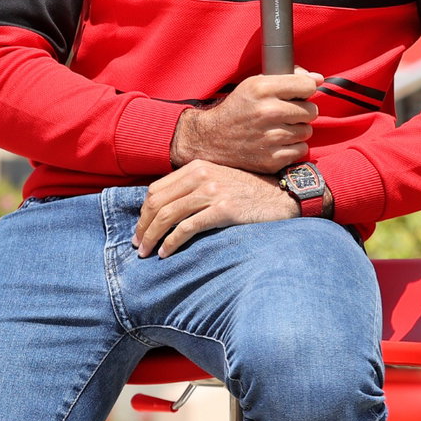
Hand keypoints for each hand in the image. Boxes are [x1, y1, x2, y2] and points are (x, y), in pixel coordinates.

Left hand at [133, 160, 296, 257]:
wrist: (282, 197)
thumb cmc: (248, 192)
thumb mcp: (218, 179)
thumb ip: (193, 188)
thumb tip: (164, 209)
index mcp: (196, 167)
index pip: (156, 189)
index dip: (143, 212)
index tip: (140, 228)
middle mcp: (201, 176)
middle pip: (157, 202)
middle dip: (142, 226)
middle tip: (137, 244)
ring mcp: (212, 192)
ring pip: (168, 215)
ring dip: (152, 237)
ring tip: (145, 253)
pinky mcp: (223, 210)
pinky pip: (187, 228)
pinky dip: (171, 242)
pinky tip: (165, 253)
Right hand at [170, 70, 321, 172]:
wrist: (211, 139)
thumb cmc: (237, 109)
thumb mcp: (254, 85)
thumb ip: (287, 78)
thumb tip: (319, 79)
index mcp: (261, 88)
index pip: (307, 85)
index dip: (305, 89)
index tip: (298, 93)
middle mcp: (267, 111)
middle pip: (311, 110)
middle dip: (301, 111)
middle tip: (285, 114)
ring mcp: (271, 137)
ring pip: (307, 131)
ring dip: (297, 130)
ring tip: (278, 128)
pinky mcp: (272, 158)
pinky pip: (301, 149)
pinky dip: (292, 147)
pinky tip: (276, 143)